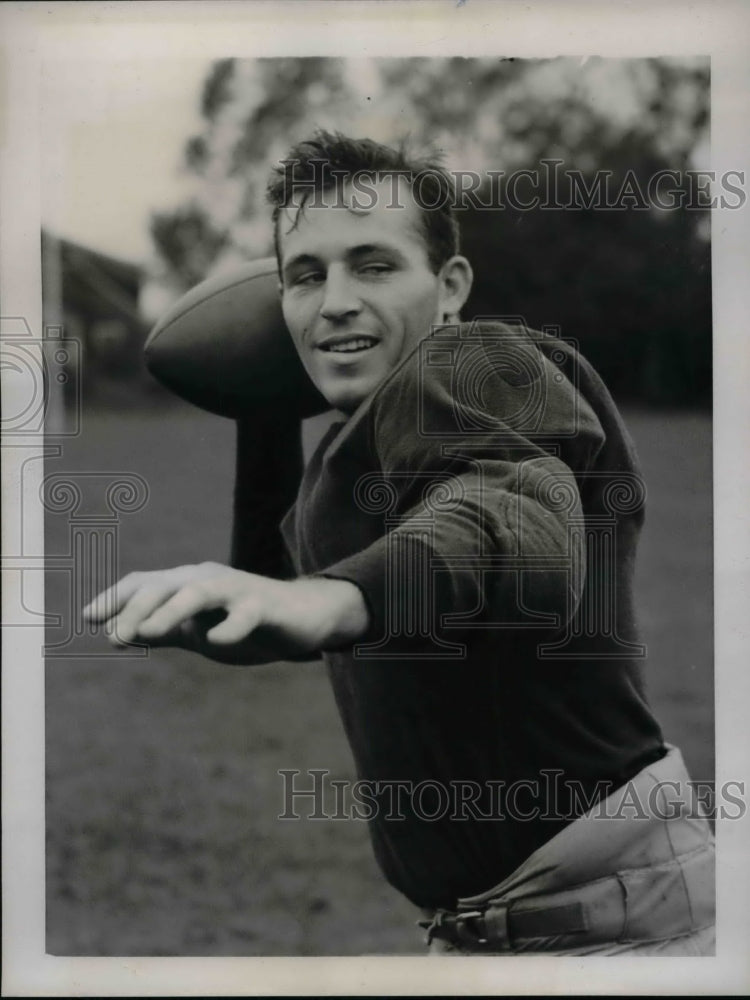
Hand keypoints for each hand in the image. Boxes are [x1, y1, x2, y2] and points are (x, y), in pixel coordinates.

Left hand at [81, 562, 369, 664]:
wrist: (306, 619)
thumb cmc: (249, 623)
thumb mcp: (198, 632)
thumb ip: (162, 632)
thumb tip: (117, 635)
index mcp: (190, 583)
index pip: (146, 583)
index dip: (116, 597)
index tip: (88, 617)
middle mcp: (209, 579)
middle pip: (165, 585)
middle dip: (134, 608)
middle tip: (115, 638)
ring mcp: (238, 590)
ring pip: (198, 592)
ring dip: (169, 612)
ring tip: (144, 633)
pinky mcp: (266, 605)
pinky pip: (246, 614)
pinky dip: (229, 626)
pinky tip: (216, 642)